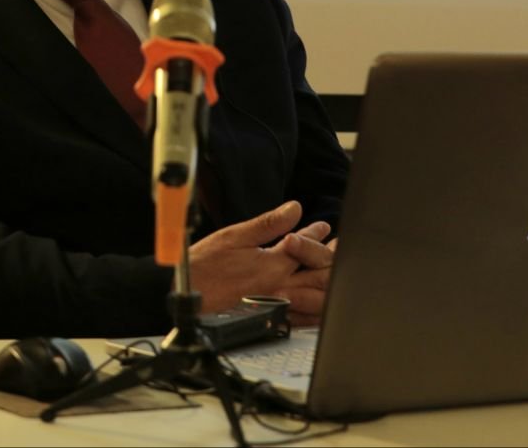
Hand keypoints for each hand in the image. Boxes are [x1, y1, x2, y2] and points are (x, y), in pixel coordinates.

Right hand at [188, 201, 336, 325]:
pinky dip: (316, 308)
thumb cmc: (204, 266)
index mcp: (273, 264)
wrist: (187, 297)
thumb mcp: (235, 236)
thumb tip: (295, 208)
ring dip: (328, 284)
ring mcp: (277, 305)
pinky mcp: (270, 319)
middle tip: (340, 248)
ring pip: (317, 298)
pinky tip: (318, 303)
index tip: (323, 226)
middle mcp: (280, 287)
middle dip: (333, 259)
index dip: (317, 233)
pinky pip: (303, 318)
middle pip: (321, 274)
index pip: (307, 246)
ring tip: (334, 272)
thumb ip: (269, 224)